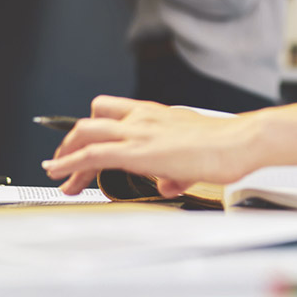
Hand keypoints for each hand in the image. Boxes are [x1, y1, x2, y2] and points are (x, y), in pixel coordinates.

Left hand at [43, 96, 261, 195]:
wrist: (240, 141)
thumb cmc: (226, 146)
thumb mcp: (194, 158)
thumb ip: (176, 171)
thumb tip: (168, 183)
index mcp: (156, 115)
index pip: (112, 114)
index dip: (91, 129)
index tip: (81, 146)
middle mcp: (143, 118)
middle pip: (91, 120)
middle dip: (71, 142)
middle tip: (63, 162)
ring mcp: (139, 131)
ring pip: (85, 133)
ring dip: (66, 153)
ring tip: (56, 172)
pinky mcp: (138, 150)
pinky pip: (93, 154)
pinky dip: (71, 164)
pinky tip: (61, 175)